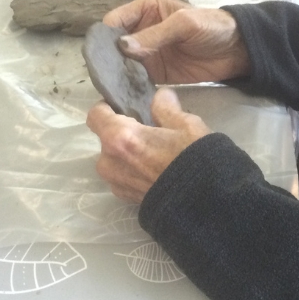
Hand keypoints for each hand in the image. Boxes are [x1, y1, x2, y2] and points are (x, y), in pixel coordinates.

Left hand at [87, 88, 211, 203]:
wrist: (203, 203)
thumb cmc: (193, 159)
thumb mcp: (185, 124)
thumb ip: (165, 107)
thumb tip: (159, 96)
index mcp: (119, 137)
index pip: (95, 115)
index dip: (108, 107)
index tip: (125, 107)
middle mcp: (109, 161)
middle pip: (106, 139)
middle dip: (123, 133)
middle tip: (149, 132)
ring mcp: (115, 183)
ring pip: (114, 160)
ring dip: (128, 154)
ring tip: (154, 155)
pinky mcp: (124, 198)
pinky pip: (122, 177)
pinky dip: (133, 171)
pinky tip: (155, 172)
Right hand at [104, 0, 251, 83]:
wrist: (238, 50)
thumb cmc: (212, 26)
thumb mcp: (184, 24)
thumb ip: (155, 35)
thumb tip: (123, 47)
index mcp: (145, 8)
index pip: (115, 21)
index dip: (105, 37)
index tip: (100, 56)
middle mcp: (141, 29)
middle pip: (114, 45)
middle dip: (107, 59)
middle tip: (103, 77)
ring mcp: (147, 53)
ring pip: (121, 64)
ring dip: (116, 75)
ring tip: (111, 89)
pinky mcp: (156, 73)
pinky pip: (136, 79)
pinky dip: (129, 87)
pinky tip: (124, 95)